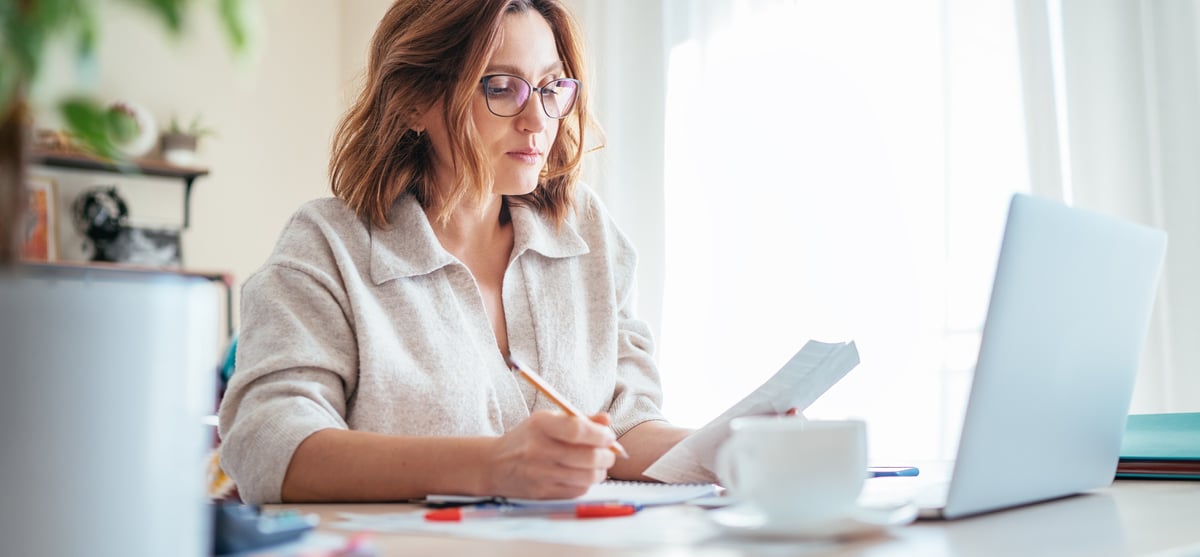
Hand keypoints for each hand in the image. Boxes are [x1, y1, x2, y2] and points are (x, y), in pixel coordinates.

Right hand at [483, 410, 617, 499]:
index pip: (577, 430)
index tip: (609, 436)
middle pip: (588, 457)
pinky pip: (578, 491)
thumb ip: (579, 419)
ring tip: (598, 465)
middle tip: (609, 453)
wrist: (494, 465)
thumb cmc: (528, 438)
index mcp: (540, 425)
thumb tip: (607, 420)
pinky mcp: (543, 493)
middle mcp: (539, 449)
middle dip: (607, 455)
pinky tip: (582, 475)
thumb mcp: (548, 420)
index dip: (600, 434)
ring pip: (587, 477)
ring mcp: (540, 474)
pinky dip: (587, 483)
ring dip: (601, 471)